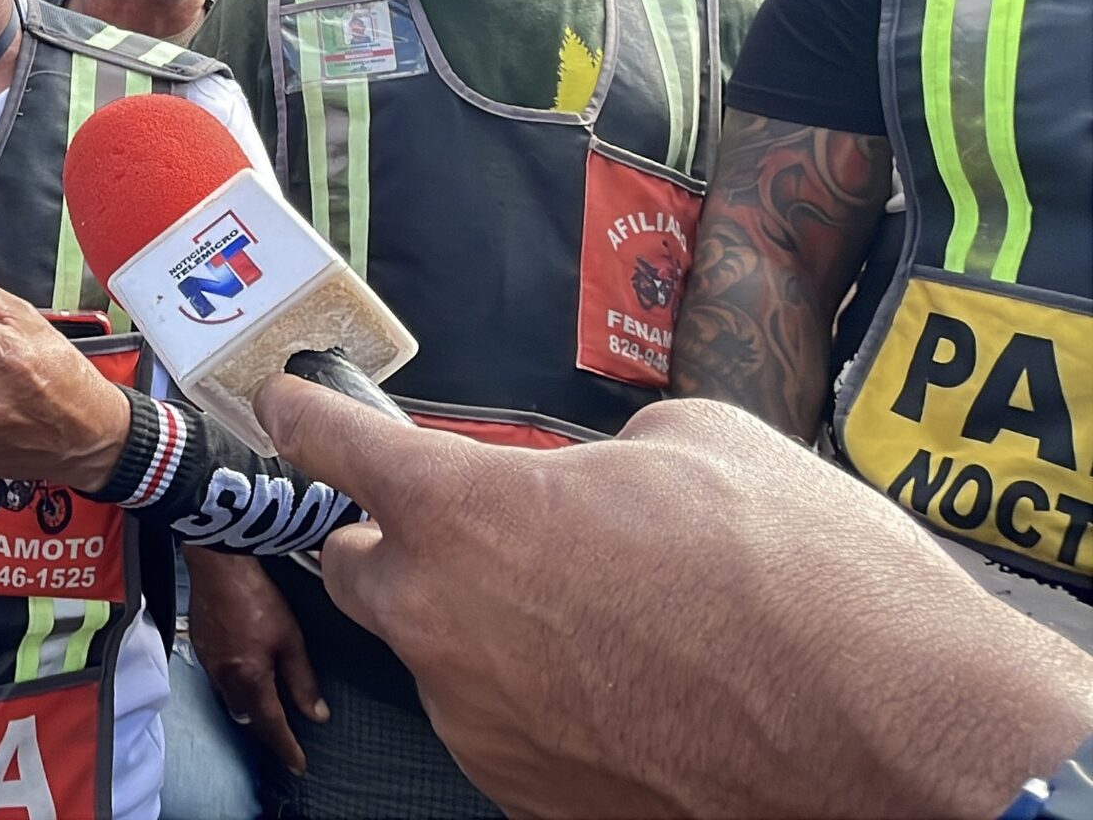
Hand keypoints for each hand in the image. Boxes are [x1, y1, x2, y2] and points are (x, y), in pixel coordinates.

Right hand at [185, 549, 323, 774]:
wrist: (219, 564)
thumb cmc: (256, 597)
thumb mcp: (290, 640)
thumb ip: (303, 681)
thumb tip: (317, 714)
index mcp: (248, 680)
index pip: (271, 726)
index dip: (287, 747)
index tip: (298, 765)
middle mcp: (224, 678)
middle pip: (246, 717)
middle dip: (265, 728)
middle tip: (285, 735)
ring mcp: (208, 662)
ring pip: (229, 698)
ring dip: (248, 705)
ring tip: (267, 703)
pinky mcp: (200, 645)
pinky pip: (218, 677)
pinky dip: (234, 683)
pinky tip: (245, 670)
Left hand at [256, 377, 1092, 818]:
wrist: (898, 744)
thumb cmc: (808, 585)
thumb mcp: (703, 447)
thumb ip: (605, 450)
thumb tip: (596, 472)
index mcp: (467, 512)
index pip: (337, 449)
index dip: (306, 417)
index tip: (287, 403)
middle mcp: (444, 618)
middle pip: (361, 569)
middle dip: (401, 545)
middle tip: (476, 534)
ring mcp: (478, 719)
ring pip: (438, 654)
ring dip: (486, 628)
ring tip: (606, 622)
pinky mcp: (523, 795)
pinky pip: (499, 725)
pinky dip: (539, 701)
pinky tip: (627, 688)